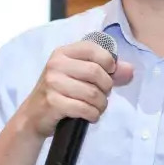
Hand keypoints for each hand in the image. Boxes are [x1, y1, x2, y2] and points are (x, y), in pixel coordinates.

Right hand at [15, 40, 134, 137]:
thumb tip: (130, 70)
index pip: (93, 49)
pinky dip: (93, 115)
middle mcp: (56, 64)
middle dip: (106, 88)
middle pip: (96, 72)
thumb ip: (107, 71)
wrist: (34, 115)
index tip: (109, 74)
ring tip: (96, 107)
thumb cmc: (61, 92)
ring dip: (101, 105)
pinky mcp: (52, 102)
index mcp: (63, 52)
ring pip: (92, 93)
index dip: (108, 62)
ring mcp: (52, 83)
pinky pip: (84, 109)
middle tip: (102, 95)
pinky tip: (89, 115)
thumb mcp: (80, 76)